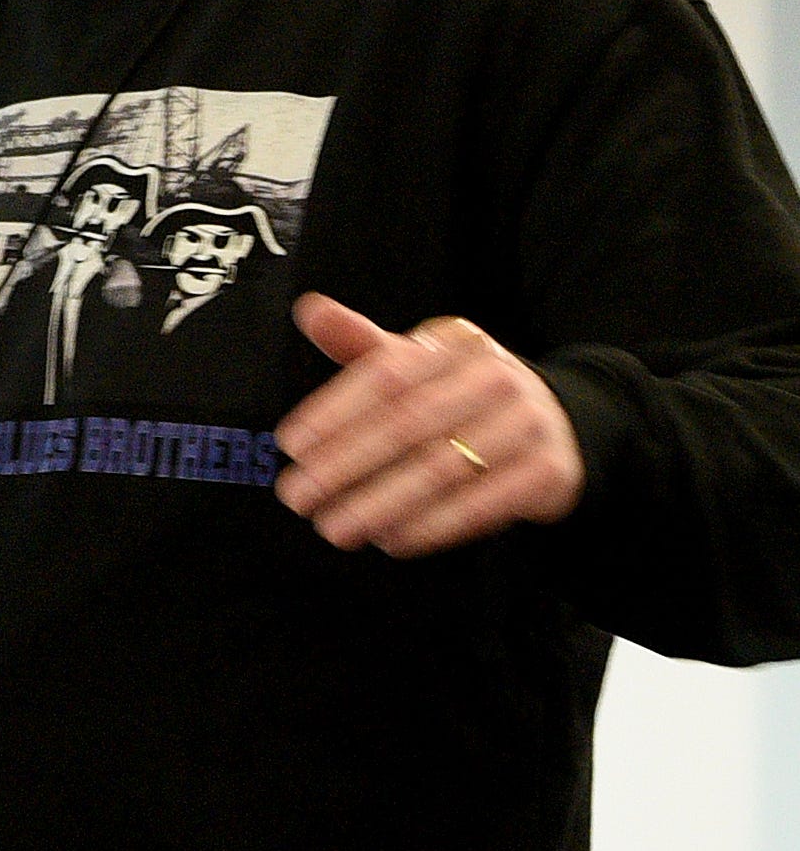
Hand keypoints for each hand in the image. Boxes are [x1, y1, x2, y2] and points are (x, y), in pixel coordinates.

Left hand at [274, 295, 582, 555]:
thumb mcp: (418, 361)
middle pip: (408, 424)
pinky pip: (484, 504)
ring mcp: (527, 423)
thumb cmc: (462, 392)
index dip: (334, 410)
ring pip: (442, 468)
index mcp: (455, 343)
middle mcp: (495, 377)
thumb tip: (308, 311)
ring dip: (381, 504)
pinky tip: (391, 540)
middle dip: (345, 465)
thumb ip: (361, 343)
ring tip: (335, 527)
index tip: (291, 445)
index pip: (387, 375)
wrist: (558, 422)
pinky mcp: (548, 471)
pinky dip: (433, 526)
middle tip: (298, 496)